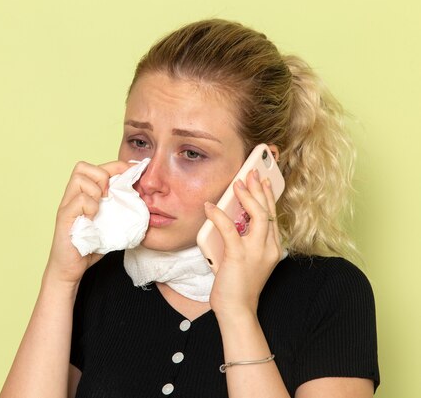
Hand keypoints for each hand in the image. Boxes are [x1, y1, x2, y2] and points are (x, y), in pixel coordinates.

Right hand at [45, 160, 130, 285]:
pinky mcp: (64, 217)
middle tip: (109, 195)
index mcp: (82, 194)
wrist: (70, 269)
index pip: (95, 167)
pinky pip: (80, 200)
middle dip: (102, 177)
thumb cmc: (88, 246)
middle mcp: (71, 196)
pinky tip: (92, 218)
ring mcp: (66, 206)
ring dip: (96, 191)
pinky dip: (90, 206)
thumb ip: (118, 210)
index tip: (132, 171)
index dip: (115, 166)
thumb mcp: (108, 223)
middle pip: (83, 167)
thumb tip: (142, 201)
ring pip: (80, 180)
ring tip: (100, 208)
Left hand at [204, 169, 283, 318]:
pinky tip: (210, 207)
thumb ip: (241, 241)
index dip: (268, 196)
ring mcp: (256, 251)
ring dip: (247, 196)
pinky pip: (230, 229)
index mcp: (273, 248)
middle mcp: (269, 247)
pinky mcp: (239, 255)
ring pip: (257, 215)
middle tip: (252, 172)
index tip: (264, 181)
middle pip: (268, 210)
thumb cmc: (238, 286)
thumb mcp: (244, 259)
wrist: (238, 310)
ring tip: (238, 182)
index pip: (273, 216)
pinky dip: (219, 215)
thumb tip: (228, 221)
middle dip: (260, 189)